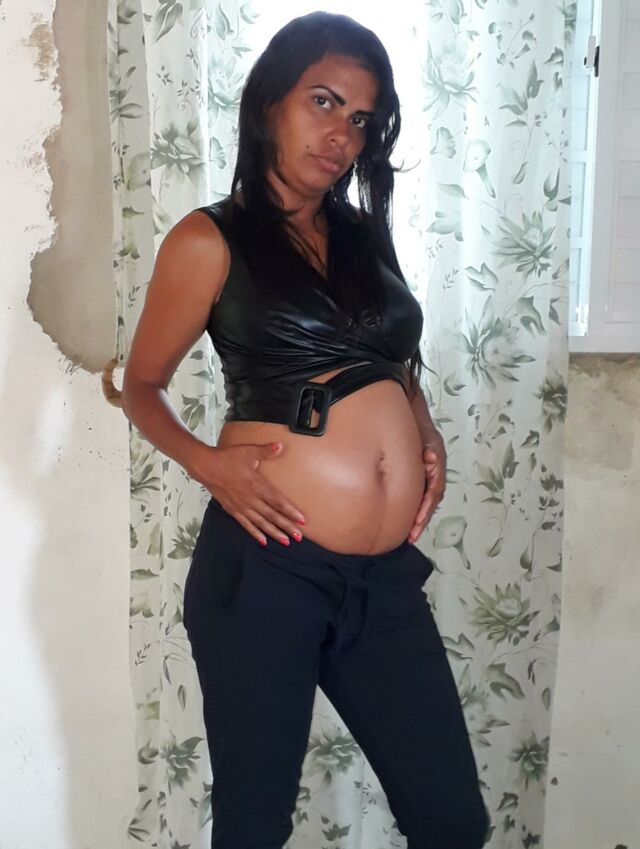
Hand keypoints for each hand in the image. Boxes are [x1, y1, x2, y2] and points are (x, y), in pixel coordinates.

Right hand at [195, 441, 306, 545]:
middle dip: (287, 526)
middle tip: (299, 536)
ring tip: (286, 541)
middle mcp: (250, 499)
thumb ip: (265, 451)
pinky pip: (246, 525)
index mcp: (257, 485)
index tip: (302, 520)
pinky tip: (263, 541)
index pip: (278, 502)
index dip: (291, 512)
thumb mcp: (248, 452)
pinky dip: (255, 533)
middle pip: (272, 516)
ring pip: (261, 523)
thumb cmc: (227, 458)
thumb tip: (280, 446)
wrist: (206, 467)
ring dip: (274, 533)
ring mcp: (241, 506)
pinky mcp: (233, 510)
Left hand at [407, 429, 445, 543]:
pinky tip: (404, 520)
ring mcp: (426, 478)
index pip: (433, 493)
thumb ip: (429, 449)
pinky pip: (417, 496)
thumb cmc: (419, 429)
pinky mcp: (417, 479)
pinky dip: (412, 509)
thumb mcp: (427, 437)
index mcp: (436, 468)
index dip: (425, 510)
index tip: (416, 524)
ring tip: (409, 535)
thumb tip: (431, 458)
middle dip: (421, 520)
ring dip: (418, 518)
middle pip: (430, 502)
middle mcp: (433, 476)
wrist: (412, 418)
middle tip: (412, 536)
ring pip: (424, 502)